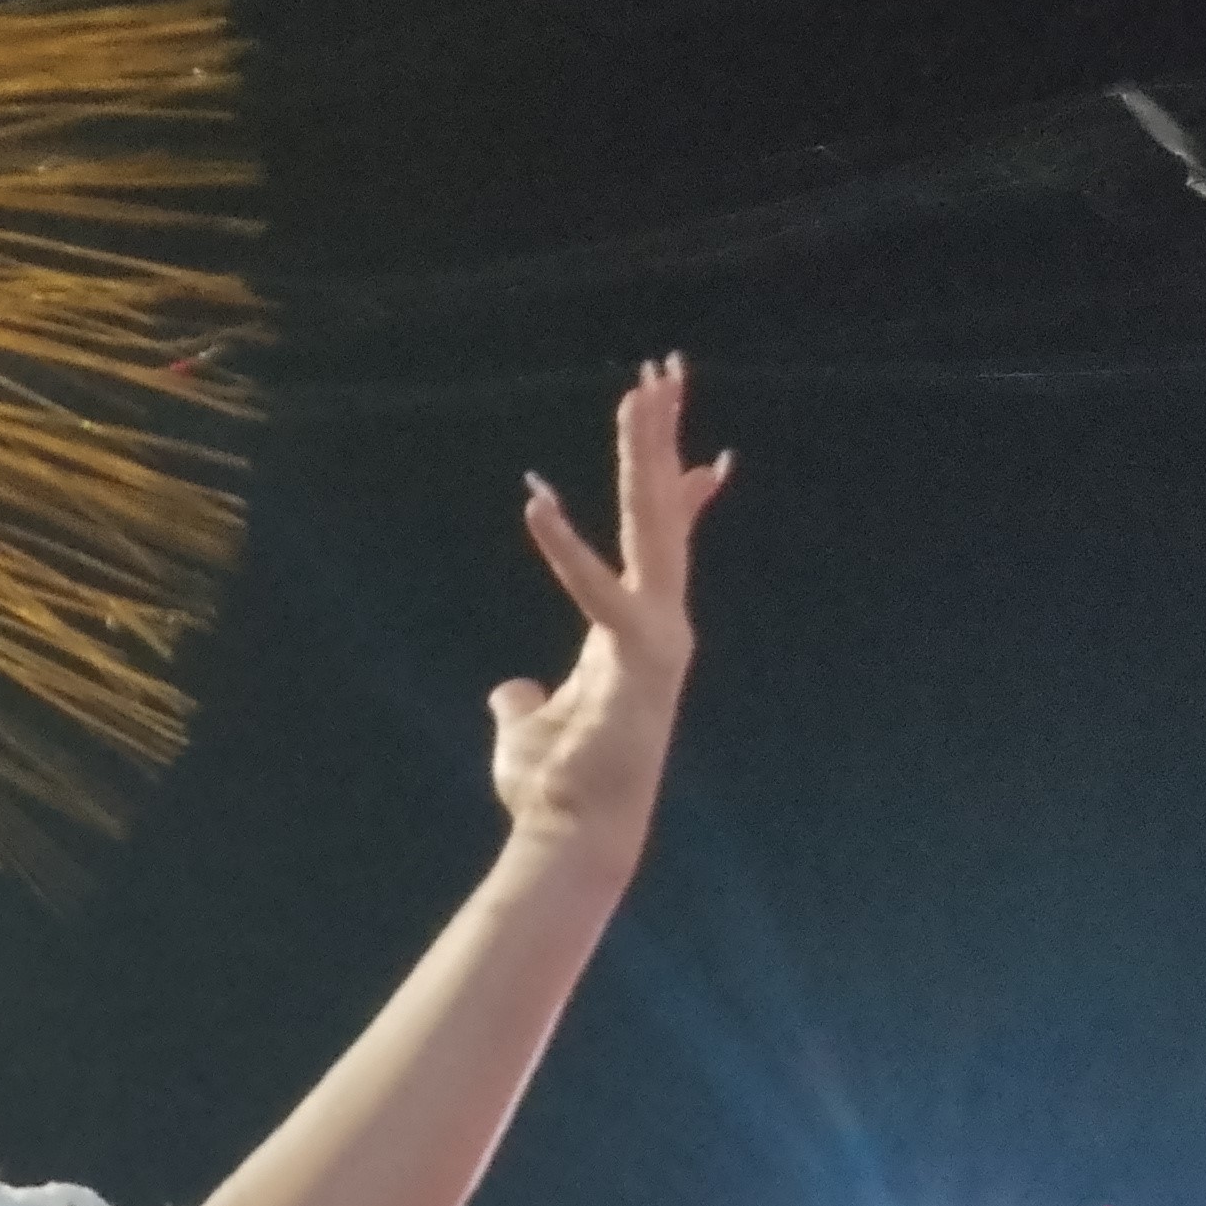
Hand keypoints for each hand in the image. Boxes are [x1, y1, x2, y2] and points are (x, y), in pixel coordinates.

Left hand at [501, 358, 725, 872]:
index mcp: (635, 631)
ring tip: (642, 388)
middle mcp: (658, 624)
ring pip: (652, 526)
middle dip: (663, 437)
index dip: (675, 485)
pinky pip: (596, 592)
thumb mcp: (528, 725)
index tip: (693, 436)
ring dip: (646, 455)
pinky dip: (565, 551)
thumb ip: (523, 700)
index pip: (661, 540)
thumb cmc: (556, 789)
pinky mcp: (635, 660)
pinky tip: (537, 503)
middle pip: (663, 511)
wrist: (575, 838)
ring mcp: (657, 638)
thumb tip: (513, 689)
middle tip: (664, 367)